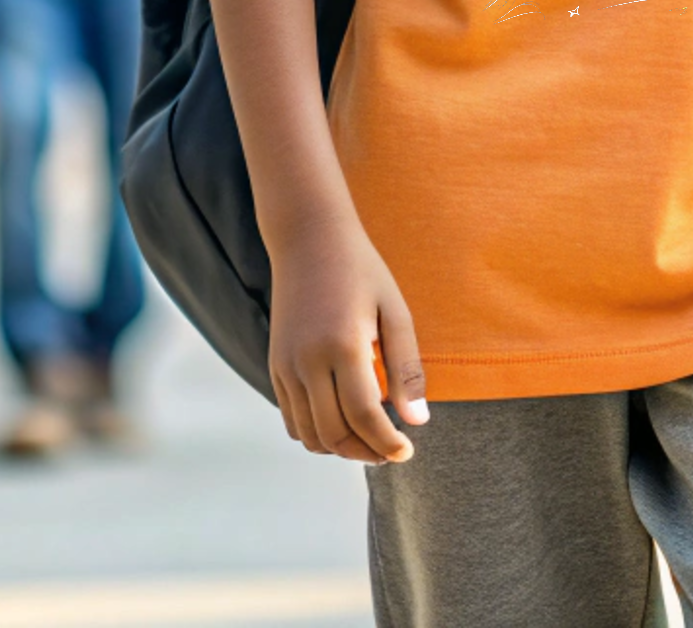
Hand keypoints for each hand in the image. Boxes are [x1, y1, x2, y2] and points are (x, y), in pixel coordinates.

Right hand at [268, 213, 428, 464]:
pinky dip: (316, 433)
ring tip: (369, 440)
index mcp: (343, 344)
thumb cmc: (361, 271)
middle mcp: (307, 360)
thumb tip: (418, 422)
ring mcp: (285, 365)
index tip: (406, 452)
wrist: (309, 239)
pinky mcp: (274, 366)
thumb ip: (406, 368)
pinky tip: (342, 421)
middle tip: (391, 451)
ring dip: (340, 449)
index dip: (387, 442)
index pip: (364, 416)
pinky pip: (293, 418)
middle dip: (366, 453)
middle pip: (334, 434)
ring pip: (309, 435)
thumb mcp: (395, 311)